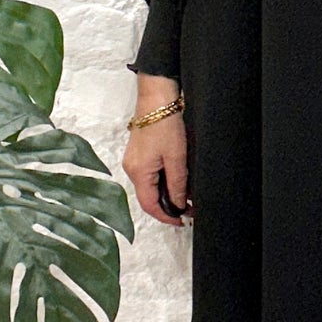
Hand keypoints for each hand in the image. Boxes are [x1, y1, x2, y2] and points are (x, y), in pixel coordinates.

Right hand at [122, 72, 191, 226]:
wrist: (156, 99)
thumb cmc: (165, 125)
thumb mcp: (177, 157)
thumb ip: (177, 184)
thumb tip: (179, 204)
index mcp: (139, 173)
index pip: (149, 206)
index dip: (166, 217)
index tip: (181, 221)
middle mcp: (131, 170)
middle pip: (148, 198)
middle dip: (168, 207)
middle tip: (189, 209)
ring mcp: (133, 162)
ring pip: (149, 187)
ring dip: (166, 195)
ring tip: (186, 196)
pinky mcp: (138, 155)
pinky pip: (149, 176)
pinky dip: (162, 183)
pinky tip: (177, 182)